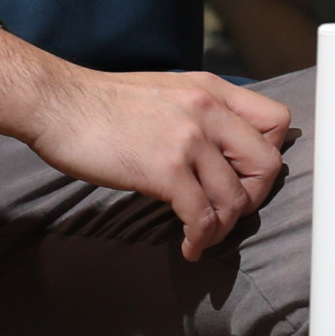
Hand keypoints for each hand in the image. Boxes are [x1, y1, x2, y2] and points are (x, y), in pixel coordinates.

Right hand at [24, 66, 295, 259]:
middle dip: (254, 197)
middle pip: (268, 164)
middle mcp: (208, 111)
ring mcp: (188, 140)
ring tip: (203, 235)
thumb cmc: (103, 103)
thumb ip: (201, 113)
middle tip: (228, 211)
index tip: (245, 175)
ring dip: (223, 227)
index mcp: (213, 90)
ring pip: (236, 198)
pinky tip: (188, 245)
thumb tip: (223, 148)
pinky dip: (199, 239)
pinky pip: (202, 216)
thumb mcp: (168, 91)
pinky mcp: (164, 170)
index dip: (268, 155)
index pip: (277, 121)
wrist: (57, 103)